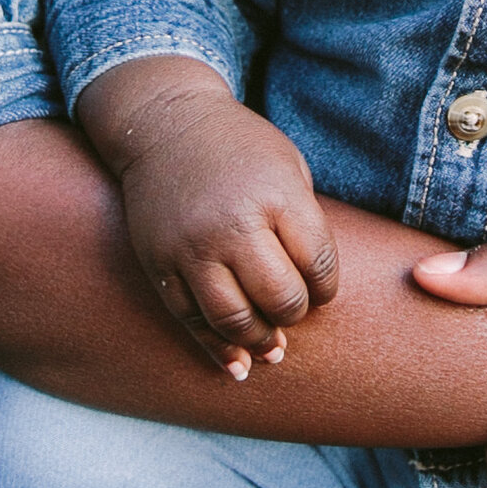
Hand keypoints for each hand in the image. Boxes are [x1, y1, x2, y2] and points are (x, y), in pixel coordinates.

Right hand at [78, 58, 339, 379]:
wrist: (166, 123)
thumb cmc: (240, 147)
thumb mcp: (288, 168)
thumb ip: (305, 226)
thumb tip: (313, 295)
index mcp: (277, 197)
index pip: (318, 267)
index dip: (326, 288)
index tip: (319, 286)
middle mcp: (233, 225)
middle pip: (281, 300)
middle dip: (295, 313)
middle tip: (293, 308)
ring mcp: (192, 247)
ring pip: (234, 321)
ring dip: (260, 341)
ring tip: (272, 347)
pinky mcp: (160, 264)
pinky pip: (190, 322)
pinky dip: (217, 350)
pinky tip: (237, 363)